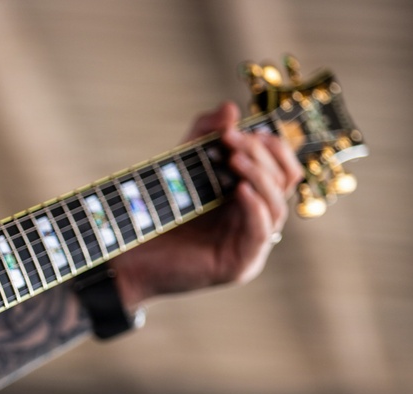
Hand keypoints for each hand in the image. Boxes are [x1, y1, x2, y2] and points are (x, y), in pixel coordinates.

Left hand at [110, 102, 303, 304]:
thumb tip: (230, 108)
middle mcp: (255, 221)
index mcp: (249, 198)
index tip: (241, 129)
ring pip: (277, 206)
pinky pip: (261, 234)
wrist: (128, 256)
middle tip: (231, 139)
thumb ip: (203, 135)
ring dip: (259, 177)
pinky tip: (240, 190)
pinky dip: (255, 209)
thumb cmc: (155, 215)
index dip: (268, 146)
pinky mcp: (238, 265)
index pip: (281, 168)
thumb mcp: (181, 165)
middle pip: (284, 182)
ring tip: (233, 160)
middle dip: (261, 155)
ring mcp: (250, 245)